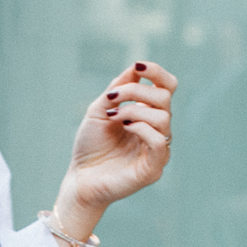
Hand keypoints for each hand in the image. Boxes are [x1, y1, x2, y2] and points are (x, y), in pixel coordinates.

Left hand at [54, 60, 176, 241]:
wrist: (80, 179)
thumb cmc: (89, 147)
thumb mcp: (99, 111)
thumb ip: (118, 89)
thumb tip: (136, 68)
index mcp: (148, 115)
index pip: (167, 87)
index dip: (157, 72)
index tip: (138, 66)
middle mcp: (157, 130)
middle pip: (164, 97)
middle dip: (136, 91)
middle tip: (111, 98)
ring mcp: (158, 149)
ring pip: (163, 117)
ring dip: (134, 110)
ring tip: (113, 117)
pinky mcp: (154, 168)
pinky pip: (159, 140)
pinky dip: (141, 128)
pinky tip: (124, 128)